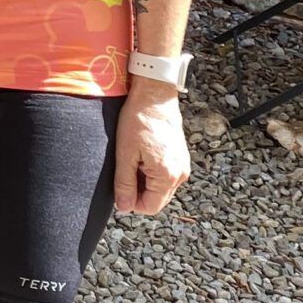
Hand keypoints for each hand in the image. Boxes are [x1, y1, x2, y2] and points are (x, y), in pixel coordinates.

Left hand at [114, 85, 190, 214]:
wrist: (154, 95)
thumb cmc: (138, 120)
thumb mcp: (125, 154)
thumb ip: (124, 183)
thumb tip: (123, 208)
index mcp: (168, 175)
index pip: (150, 207)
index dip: (131, 202)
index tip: (119, 186)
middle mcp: (181, 174)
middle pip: (157, 199)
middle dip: (139, 192)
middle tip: (125, 171)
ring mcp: (183, 165)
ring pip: (161, 188)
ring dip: (145, 182)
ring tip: (134, 160)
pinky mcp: (181, 157)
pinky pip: (166, 176)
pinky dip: (152, 172)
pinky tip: (142, 156)